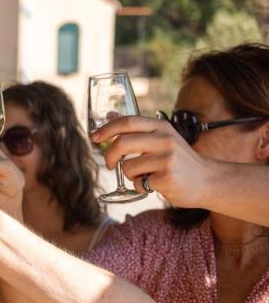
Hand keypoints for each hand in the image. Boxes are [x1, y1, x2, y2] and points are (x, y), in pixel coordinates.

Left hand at [91, 115, 210, 206]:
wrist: (208, 180)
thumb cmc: (180, 160)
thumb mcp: (162, 137)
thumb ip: (138, 128)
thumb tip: (109, 114)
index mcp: (162, 127)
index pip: (128, 122)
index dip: (107, 129)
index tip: (94, 137)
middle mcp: (165, 140)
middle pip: (122, 143)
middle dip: (109, 156)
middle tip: (109, 164)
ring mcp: (167, 159)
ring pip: (128, 167)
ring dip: (130, 175)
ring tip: (146, 175)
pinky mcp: (167, 178)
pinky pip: (138, 184)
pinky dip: (141, 187)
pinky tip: (156, 185)